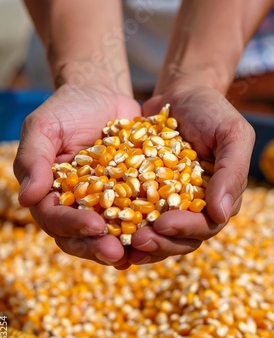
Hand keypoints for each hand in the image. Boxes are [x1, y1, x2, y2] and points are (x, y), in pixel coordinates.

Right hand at [13, 83, 143, 268]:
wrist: (103, 95)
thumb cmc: (67, 109)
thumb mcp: (44, 127)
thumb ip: (33, 160)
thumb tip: (26, 200)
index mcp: (50, 196)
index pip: (55, 220)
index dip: (72, 226)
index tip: (94, 225)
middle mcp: (76, 207)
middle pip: (82, 238)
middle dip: (99, 247)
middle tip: (118, 253)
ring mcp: (105, 205)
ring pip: (111, 235)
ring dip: (126, 246)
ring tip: (142, 250)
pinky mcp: (131, 198)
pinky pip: (139, 219)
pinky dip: (148, 230)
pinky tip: (160, 235)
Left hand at [126, 82, 254, 263]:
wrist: (180, 94)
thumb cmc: (211, 111)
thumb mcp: (231, 134)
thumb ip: (232, 172)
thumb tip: (221, 214)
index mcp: (217, 198)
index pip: (206, 225)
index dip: (185, 229)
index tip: (163, 224)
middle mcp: (192, 207)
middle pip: (179, 238)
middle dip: (159, 242)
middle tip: (137, 240)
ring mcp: (166, 203)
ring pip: (155, 234)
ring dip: (139, 241)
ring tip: (119, 243)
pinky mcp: (142, 194)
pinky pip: (133, 214)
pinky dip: (122, 224)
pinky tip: (105, 228)